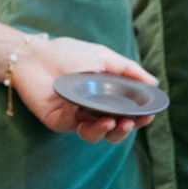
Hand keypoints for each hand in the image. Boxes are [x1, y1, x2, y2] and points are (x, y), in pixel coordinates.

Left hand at [11, 35, 157, 143]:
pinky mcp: (57, 120)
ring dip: (107, 132)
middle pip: (113, 130)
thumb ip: (127, 70)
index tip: (149, 115)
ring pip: (94, 135)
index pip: (126, 113)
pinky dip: (81, 121)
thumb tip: (154, 83)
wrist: (33, 54)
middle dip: (125, 129)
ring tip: (112, 122)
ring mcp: (74, 117)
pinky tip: (83, 110)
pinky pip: (72, 127)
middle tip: (131, 122)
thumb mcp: (103, 56)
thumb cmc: (66, 53)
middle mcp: (91, 110)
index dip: (139, 118)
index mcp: (104, 97)